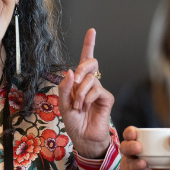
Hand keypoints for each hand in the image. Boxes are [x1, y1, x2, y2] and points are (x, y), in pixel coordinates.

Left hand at [58, 28, 113, 158]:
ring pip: (90, 79)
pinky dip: (87, 98)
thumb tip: (70, 70)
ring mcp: (99, 90)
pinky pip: (96, 90)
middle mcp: (90, 83)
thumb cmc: (74, 122)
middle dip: (82, 68)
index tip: (92, 31)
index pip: (84, 60)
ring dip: (80, 93)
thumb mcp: (62, 105)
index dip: (89, 45)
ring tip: (78, 106)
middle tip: (75, 81)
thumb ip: (64, 88)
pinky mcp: (107, 98)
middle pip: (90, 63)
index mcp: (79, 83)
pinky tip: (85, 108)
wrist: (83, 138)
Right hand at [110, 126, 169, 169]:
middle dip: (131, 146)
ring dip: (132, 163)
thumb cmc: (162, 162)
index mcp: (138, 143)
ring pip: (126, 162)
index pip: (129, 134)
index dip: (130, 132)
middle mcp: (130, 153)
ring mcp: (127, 166)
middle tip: (140, 148)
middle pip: (125, 146)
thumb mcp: (169, 153)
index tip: (135, 133)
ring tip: (142, 164)